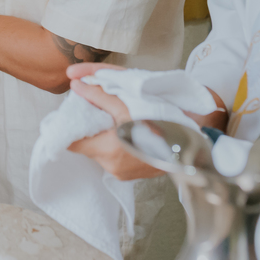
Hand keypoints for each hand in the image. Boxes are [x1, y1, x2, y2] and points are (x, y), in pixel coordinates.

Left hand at [65, 62, 164, 180]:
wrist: (190, 145)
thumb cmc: (160, 124)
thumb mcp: (127, 106)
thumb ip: (98, 95)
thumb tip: (75, 84)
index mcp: (107, 150)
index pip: (71, 143)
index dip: (70, 126)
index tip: (73, 114)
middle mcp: (111, 166)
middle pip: (85, 146)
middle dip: (87, 129)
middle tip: (94, 111)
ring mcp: (121, 173)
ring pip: (99, 152)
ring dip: (101, 137)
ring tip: (111, 121)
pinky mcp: (130, 175)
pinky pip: (112, 158)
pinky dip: (113, 145)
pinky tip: (123, 132)